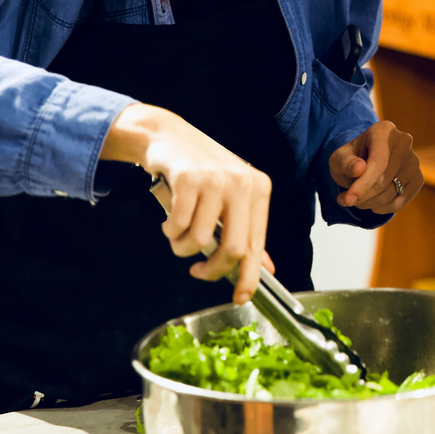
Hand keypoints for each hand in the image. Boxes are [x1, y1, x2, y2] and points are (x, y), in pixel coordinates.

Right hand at [102, 103, 271, 304]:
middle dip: (212, 271)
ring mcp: (216, 179)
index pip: (258, 244)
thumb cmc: (202, 170)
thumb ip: (247, 231)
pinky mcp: (189, 178)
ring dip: (182, 247)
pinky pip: (178, 225)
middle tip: (197, 269)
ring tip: (178, 234)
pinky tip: (170, 220)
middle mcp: (243, 183)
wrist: (170, 136)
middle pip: (234, 249)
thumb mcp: (232, 197)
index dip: (249, 276)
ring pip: (199, 241)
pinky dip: (170, 231)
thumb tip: (264, 268)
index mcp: (259, 189)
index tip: (240, 297)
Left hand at [329, 121, 421, 214]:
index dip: (363, 184)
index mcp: (384, 131)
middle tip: (346, 200)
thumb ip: (345, 162)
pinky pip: (401, 201)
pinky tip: (373, 203)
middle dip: (363, 195)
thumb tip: (359, 169)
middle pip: (384, 180)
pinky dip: (384, 208)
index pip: (378, 162)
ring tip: (357, 199)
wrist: (364, 160)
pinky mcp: (418, 178)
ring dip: (370, 203)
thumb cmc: (351, 158)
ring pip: (391, 193)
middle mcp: (404, 142)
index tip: (348, 200)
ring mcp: (414, 161)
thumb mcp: (339, 158)